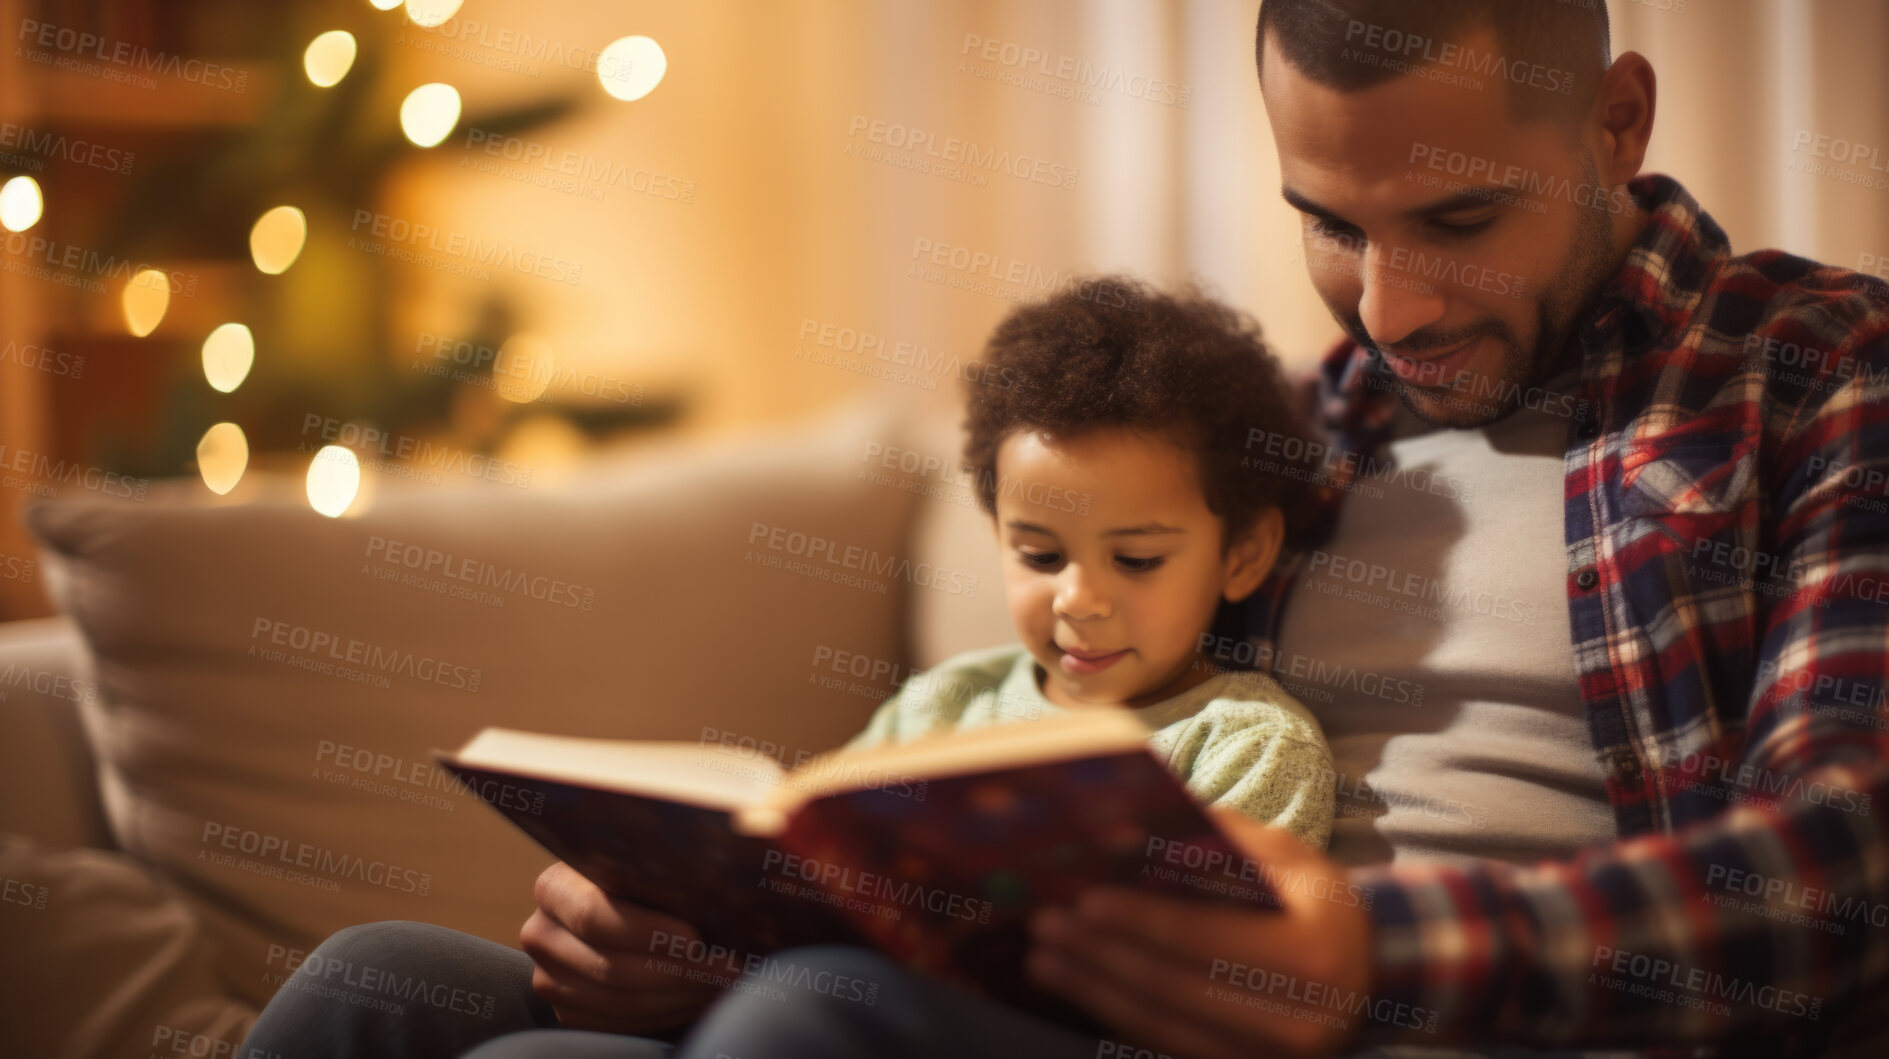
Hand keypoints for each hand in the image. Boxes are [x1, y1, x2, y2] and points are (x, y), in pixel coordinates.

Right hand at [519, 861, 721, 1032]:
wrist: (623, 911)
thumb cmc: (645, 878)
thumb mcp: (646, 863)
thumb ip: (667, 866)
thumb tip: (724, 873)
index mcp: (554, 888)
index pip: (595, 917)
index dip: (648, 932)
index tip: (696, 938)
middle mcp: (541, 935)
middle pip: (610, 967)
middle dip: (679, 971)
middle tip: (730, 968)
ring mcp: (549, 979)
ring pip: (621, 1003)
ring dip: (682, 996)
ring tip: (724, 983)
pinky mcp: (567, 1012)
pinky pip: (620, 1025)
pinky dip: (668, 1014)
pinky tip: (700, 997)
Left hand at [1026, 809, 1373, 1057]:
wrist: (1370, 977)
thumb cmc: (1318, 903)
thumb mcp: (1289, 858)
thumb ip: (1216, 838)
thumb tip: (1127, 828)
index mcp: (1305, 955)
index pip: (1206, 938)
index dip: (1140, 922)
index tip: (1084, 901)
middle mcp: (1290, 1020)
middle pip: (1172, 988)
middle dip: (1099, 957)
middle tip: (1045, 927)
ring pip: (1161, 1027)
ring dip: (1093, 992)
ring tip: (1043, 960)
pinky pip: (1168, 1048)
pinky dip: (1118, 1017)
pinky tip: (1081, 990)